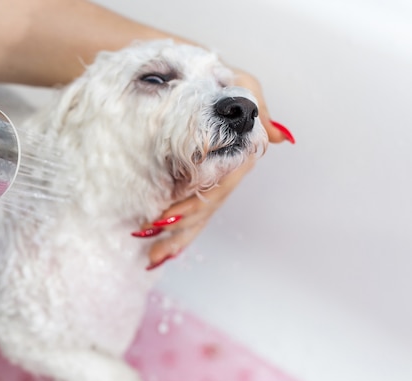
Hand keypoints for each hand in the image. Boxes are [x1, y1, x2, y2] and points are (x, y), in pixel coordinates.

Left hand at [137, 68, 293, 269]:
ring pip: (199, 218)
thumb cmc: (217, 78)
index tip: (168, 215)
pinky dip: (178, 234)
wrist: (191, 71)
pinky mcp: (195, 181)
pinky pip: (191, 213)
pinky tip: (161, 251)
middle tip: (152, 241)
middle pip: (207, 209)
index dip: (196, 204)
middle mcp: (227, 172)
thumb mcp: (242, 86)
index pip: (219, 187)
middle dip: (181, 228)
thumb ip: (258, 108)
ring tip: (154, 257)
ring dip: (177, 239)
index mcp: (238, 155)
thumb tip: (279, 138)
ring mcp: (212, 180)